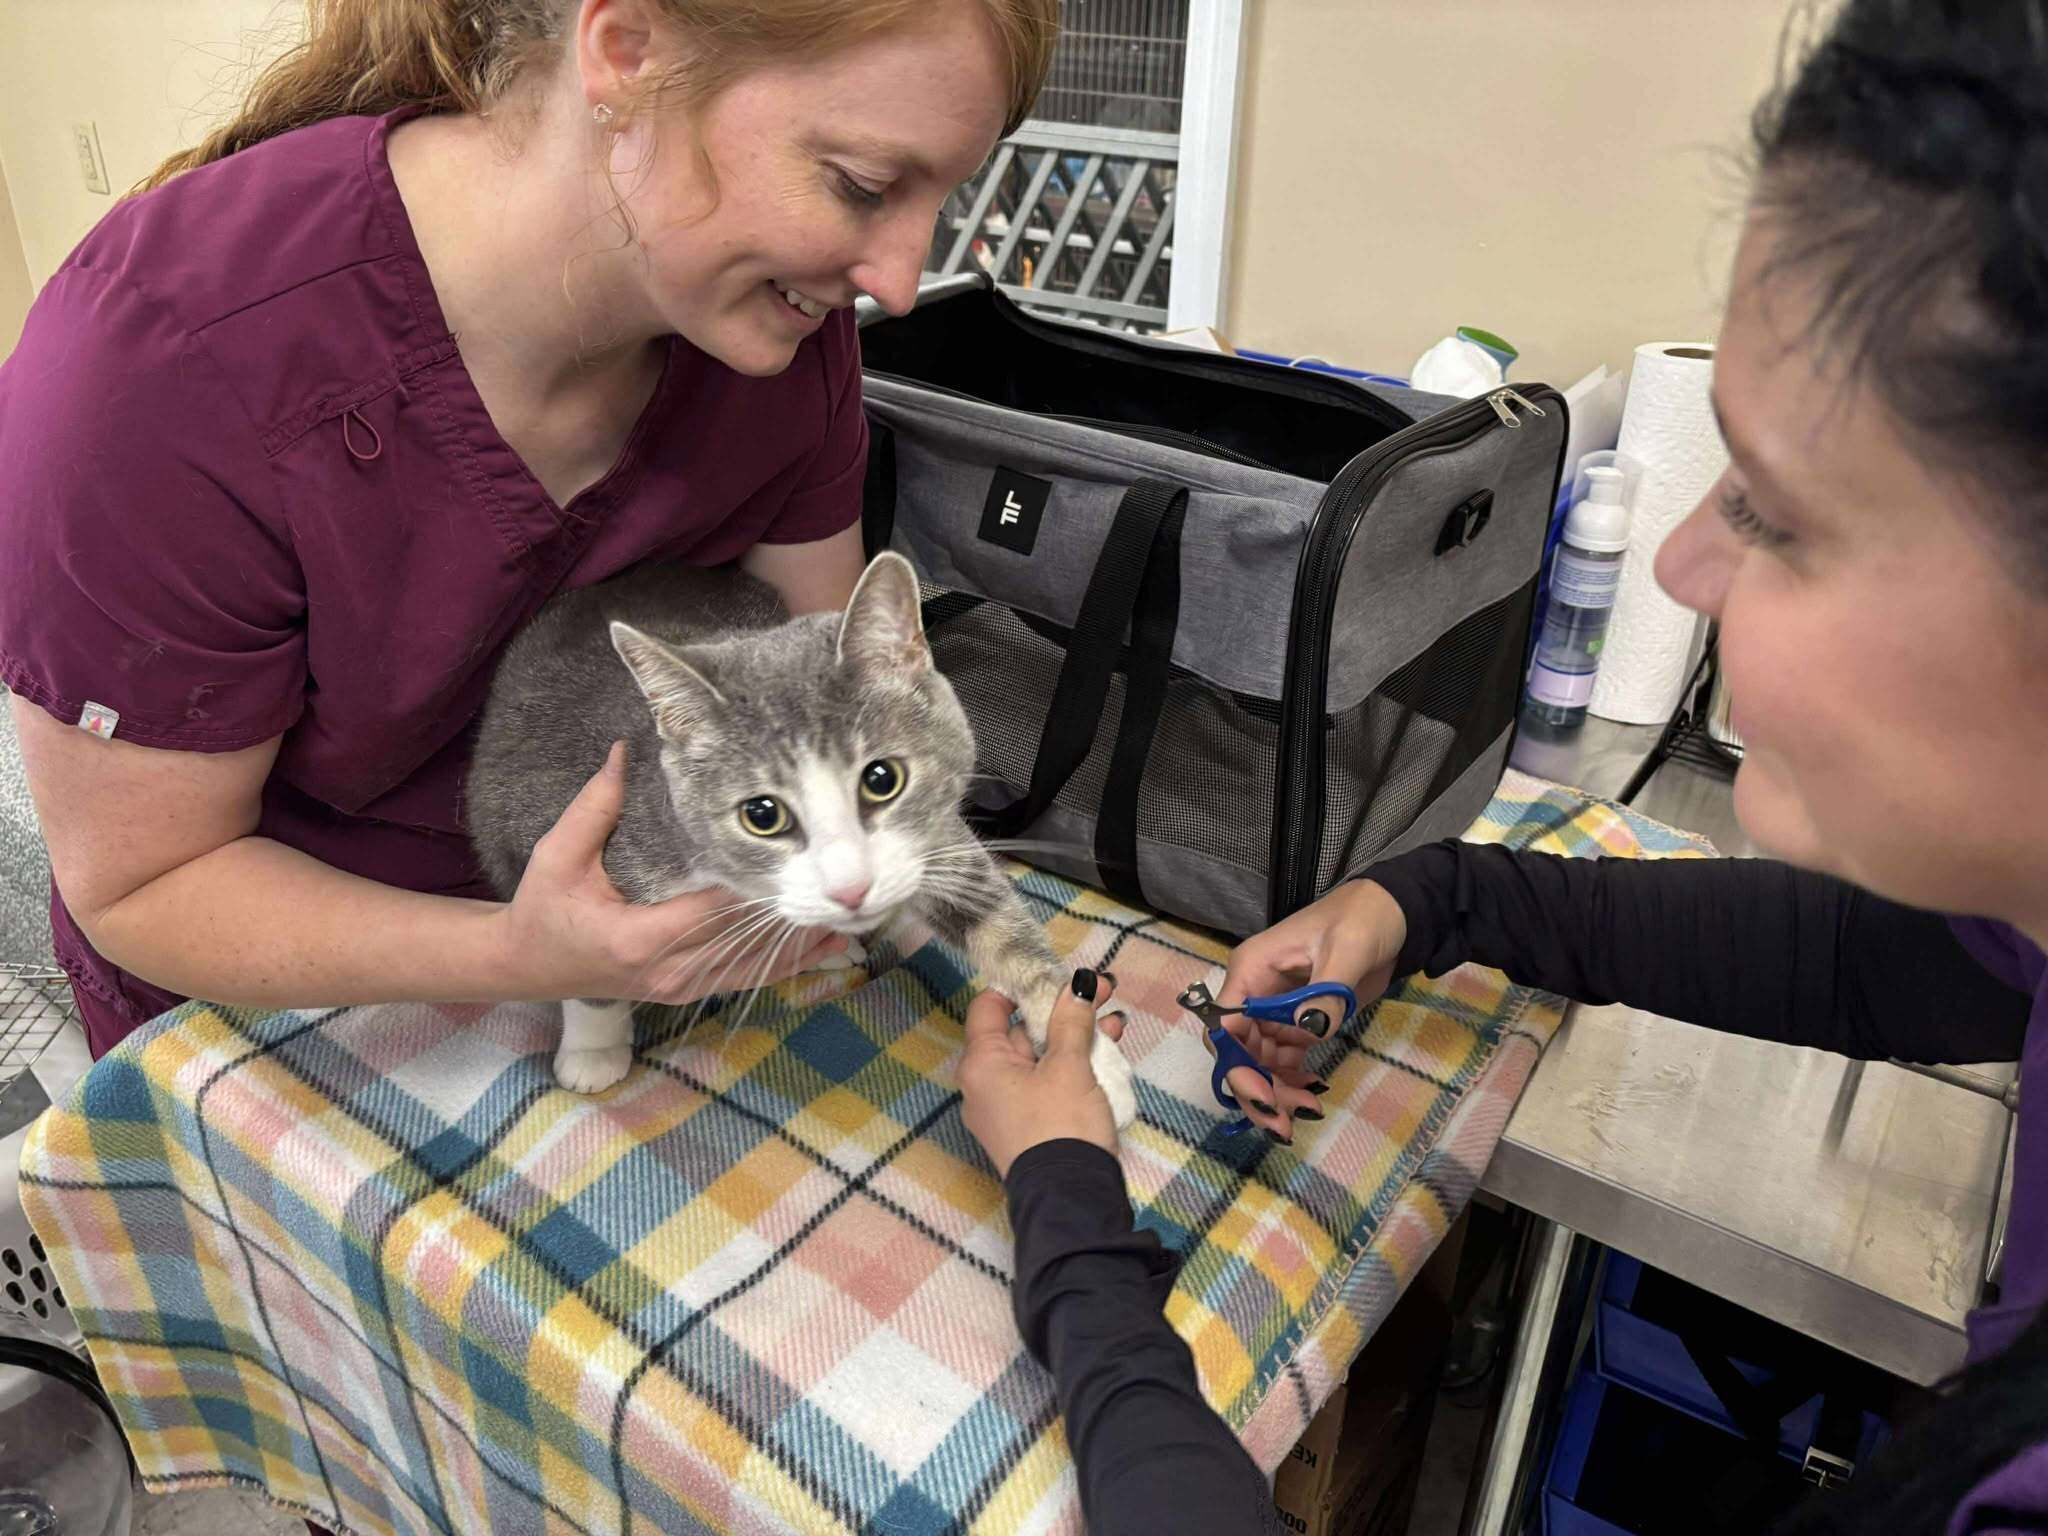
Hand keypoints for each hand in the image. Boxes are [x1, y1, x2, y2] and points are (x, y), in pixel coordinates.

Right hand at [493, 742, 844, 1002]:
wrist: (525, 967)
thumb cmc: (542, 909)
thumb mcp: (557, 856)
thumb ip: (595, 807)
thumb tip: (625, 751)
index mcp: (640, 937)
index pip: (715, 908)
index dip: (760, 884)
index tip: (803, 856)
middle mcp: (670, 970)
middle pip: (747, 939)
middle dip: (797, 912)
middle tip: (848, 888)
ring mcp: (682, 986)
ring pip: (757, 967)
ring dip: (805, 943)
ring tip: (854, 917)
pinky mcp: (690, 991)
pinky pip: (747, 980)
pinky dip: (789, 964)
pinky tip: (826, 947)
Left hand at [959, 971, 1126, 1176]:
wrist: (1072, 1200)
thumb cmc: (1061, 1126)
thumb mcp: (1070, 1066)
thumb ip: (1071, 1020)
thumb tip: (1077, 984)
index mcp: (981, 1064)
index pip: (988, 1007)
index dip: (1021, 986)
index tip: (1054, 974)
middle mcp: (984, 1085)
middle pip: (1019, 1032)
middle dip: (1061, 1011)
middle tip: (1101, 991)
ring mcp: (1006, 1108)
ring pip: (1039, 1058)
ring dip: (1074, 1038)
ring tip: (1114, 1021)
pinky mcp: (1029, 1126)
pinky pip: (1046, 1084)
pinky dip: (1072, 1066)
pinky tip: (1107, 1052)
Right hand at [1212, 880, 1407, 1139]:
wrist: (1393, 914)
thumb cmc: (1362, 920)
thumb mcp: (1347, 950)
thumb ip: (1326, 991)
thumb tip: (1308, 1030)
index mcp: (1252, 970)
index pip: (1225, 1024)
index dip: (1237, 1064)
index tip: (1264, 1097)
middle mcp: (1255, 992)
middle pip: (1238, 1051)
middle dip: (1256, 1089)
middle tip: (1283, 1126)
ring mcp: (1276, 1009)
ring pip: (1260, 1061)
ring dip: (1275, 1091)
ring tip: (1306, 1113)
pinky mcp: (1300, 1020)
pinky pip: (1284, 1059)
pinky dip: (1292, 1081)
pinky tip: (1312, 1095)